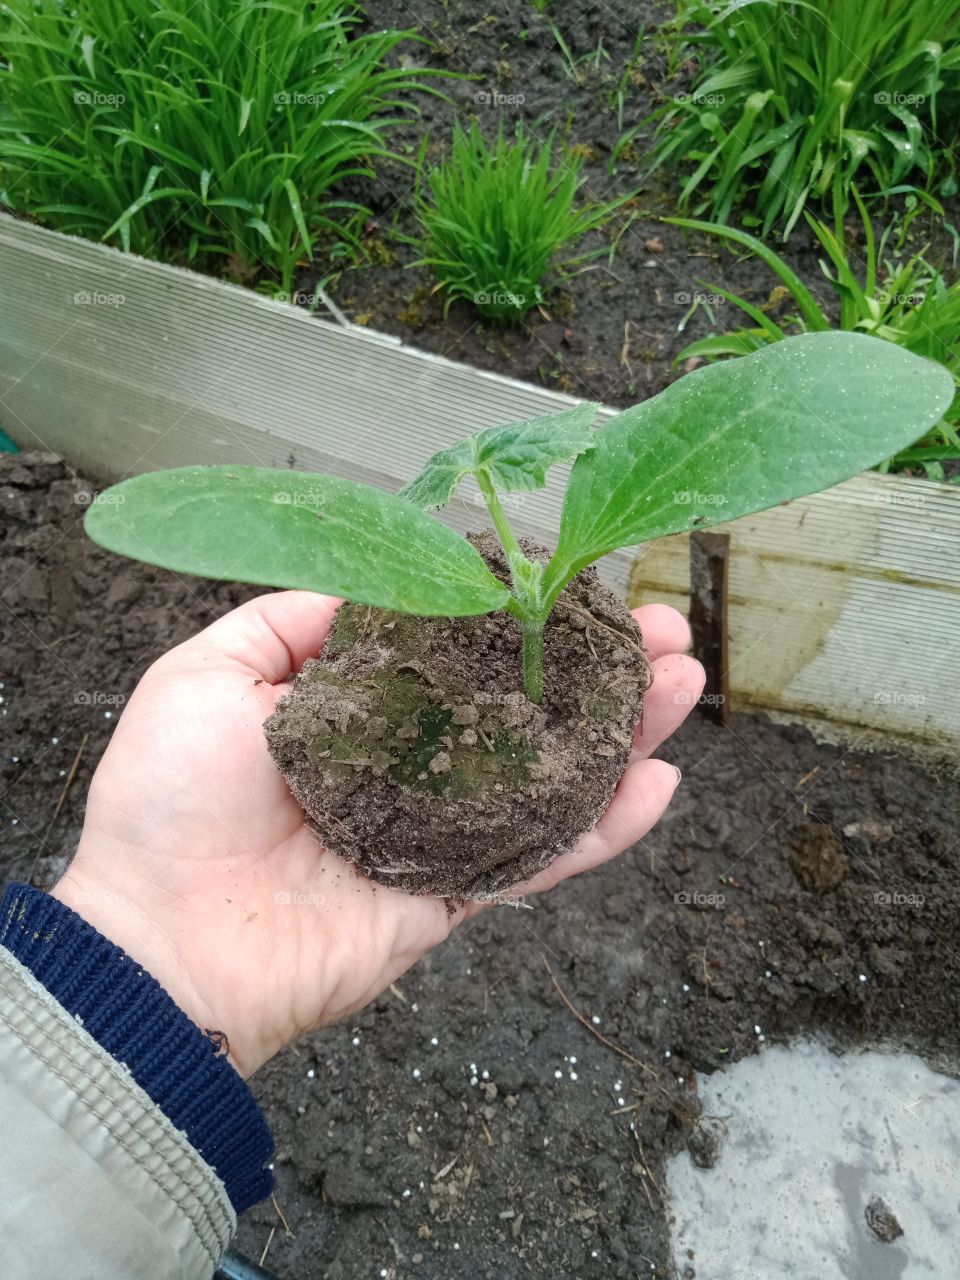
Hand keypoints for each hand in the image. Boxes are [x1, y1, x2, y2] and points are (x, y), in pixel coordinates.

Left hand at [55, 592, 703, 1076]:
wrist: (164, 941)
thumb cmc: (171, 801)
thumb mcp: (208, 674)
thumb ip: (288, 625)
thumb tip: (376, 596)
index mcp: (354, 711)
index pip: (458, 654)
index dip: (518, 619)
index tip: (573, 584)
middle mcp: (405, 766)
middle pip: (520, 709)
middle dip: (595, 668)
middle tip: (660, 630)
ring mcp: (437, 832)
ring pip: (549, 777)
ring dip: (621, 732)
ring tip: (685, 684)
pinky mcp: (453, 895)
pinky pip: (540, 860)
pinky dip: (604, 829)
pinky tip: (659, 784)